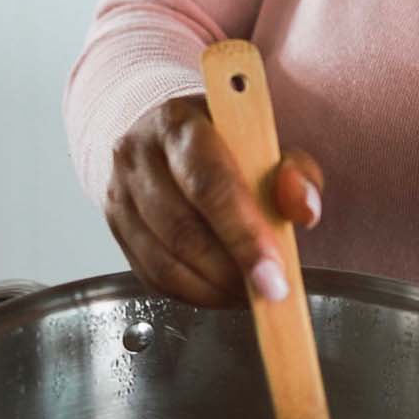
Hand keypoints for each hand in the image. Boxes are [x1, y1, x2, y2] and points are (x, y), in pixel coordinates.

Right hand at [103, 95, 323, 305]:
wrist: (170, 135)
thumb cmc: (225, 138)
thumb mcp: (268, 141)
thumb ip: (295, 172)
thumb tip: (303, 209)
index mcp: (178, 124)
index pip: (209, 184)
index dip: (244, 235)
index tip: (274, 273)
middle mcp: (137, 156)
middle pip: (183, 230)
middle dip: (233, 271)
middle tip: (270, 290)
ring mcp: (119, 195)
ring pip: (164, 262)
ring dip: (213, 289)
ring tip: (251, 291)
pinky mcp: (115, 230)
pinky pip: (152, 277)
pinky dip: (193, 294)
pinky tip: (222, 290)